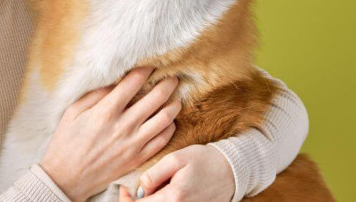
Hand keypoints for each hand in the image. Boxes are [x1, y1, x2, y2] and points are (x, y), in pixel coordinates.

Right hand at [39, 67, 180, 201]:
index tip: (152, 64)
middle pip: (156, 98)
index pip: (133, 83)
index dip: (145, 70)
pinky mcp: (138, 158)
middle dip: (167, 84)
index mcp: (105, 111)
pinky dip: (169, 127)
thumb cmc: (66, 142)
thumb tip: (115, 82)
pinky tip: (168, 121)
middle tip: (172, 77)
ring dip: (173, 104)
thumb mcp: (73, 112)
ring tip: (175, 98)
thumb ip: (95, 95)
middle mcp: (123, 126)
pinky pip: (162, 140)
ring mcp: (133, 144)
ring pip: (165, 119)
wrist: (67, 177)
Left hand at [119, 144, 234, 201]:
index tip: (124, 189)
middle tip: (132, 192)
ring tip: (148, 192)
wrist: (231, 171)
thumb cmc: (203, 161)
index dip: (126, 200)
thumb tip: (141, 190)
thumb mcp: (176, 159)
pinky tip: (160, 195)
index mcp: (174, 198)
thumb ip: (154, 174)